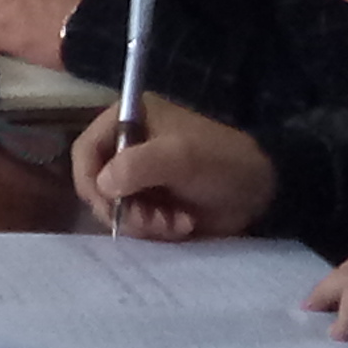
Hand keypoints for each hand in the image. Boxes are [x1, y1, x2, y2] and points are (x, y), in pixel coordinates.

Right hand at [71, 95, 276, 239]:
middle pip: (96, 184)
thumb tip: (102, 185)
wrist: (262, 188)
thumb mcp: (179, 157)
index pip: (85, 150)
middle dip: (123, 208)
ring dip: (142, 222)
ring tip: (175, 223)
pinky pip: (135, 221)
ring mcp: (140, 176)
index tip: (109, 205)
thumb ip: (136, 166)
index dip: (89, 180)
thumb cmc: (220, 161)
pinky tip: (181, 224)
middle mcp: (128, 146)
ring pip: (115, 208)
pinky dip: (155, 228)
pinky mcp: (153, 200)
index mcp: (128, 119)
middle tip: (151, 220)